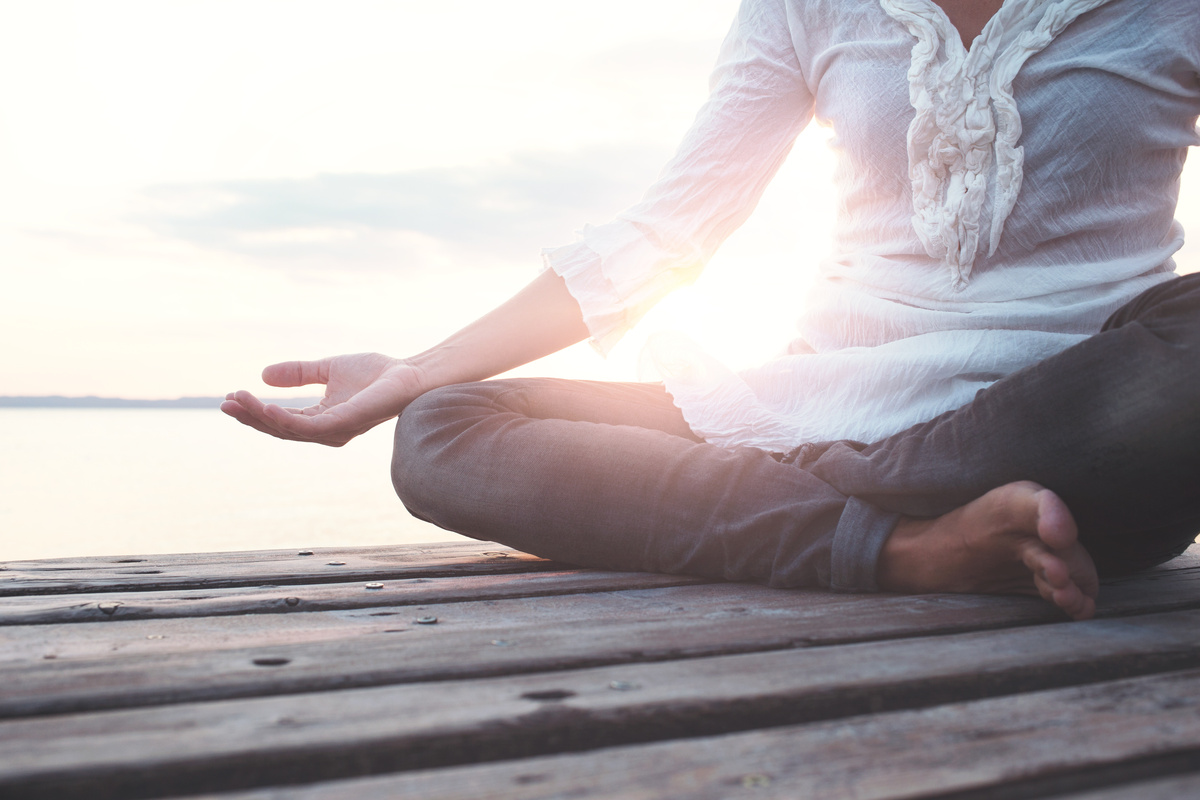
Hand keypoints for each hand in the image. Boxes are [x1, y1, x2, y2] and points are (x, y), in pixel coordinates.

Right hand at [221, 353, 429, 445]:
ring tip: (238, 399)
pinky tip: (268, 407)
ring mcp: (335, 430)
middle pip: (279, 429)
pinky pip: (308, 427)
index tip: (231, 395)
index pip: (281, 420)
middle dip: (251, 417)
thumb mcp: (327, 369)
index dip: (255, 410)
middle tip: (225, 403)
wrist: (408, 374)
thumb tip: (263, 375)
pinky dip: (285, 419)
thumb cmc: (376, 373)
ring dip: (260, 415)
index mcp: (322, 419)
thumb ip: (298, 373)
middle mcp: (326, 431)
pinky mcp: (344, 424)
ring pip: (288, 429)